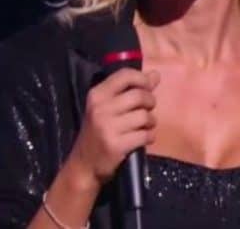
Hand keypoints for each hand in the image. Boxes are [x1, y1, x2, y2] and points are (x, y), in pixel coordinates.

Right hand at [68, 68, 158, 188]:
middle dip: (150, 102)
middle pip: (139, 95)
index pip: (125, 75)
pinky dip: (149, 136)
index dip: (142, 79)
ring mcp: (107, 127)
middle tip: (147, 109)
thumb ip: (130, 89)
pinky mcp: (116, 145)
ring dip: (150, 121)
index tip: (148, 87)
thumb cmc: (98, 132)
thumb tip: (155, 74)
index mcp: (97, 95)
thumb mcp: (107, 107)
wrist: (83, 166)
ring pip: (144, 116)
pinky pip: (145, 135)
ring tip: (145, 126)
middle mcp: (100, 108)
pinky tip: (143, 138)